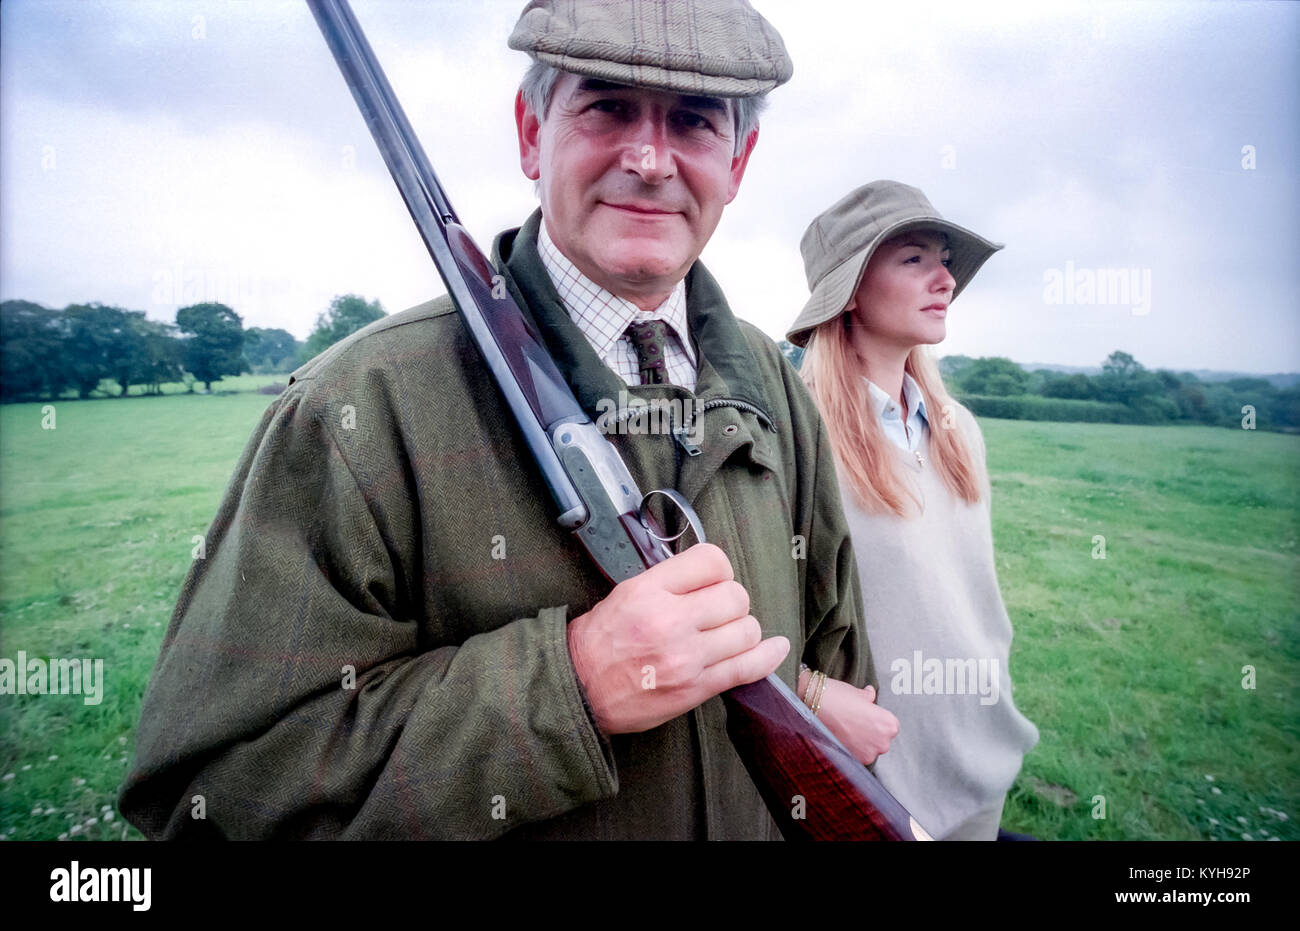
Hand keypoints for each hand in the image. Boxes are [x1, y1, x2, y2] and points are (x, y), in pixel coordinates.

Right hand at [566, 543, 789, 734]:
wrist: (577, 691)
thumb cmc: (597, 642)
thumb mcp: (624, 594)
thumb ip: (667, 582)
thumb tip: (709, 574)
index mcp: (649, 590)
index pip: (712, 561)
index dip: (719, 570)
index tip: (713, 582)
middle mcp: (670, 620)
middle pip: (735, 596)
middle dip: (733, 602)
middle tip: (718, 613)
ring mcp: (686, 657)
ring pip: (747, 630)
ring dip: (744, 630)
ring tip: (730, 634)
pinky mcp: (696, 689)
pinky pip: (747, 667)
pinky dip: (768, 656)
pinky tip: (776, 648)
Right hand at [803, 672, 898, 765]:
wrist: (810, 706)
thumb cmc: (836, 697)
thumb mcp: (858, 693)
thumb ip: (869, 698)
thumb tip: (870, 695)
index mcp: (889, 724)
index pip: (891, 725)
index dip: (877, 719)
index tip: (867, 715)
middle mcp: (883, 743)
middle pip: (882, 739)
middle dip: (871, 732)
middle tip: (856, 722)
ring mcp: (868, 754)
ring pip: (869, 749)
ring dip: (861, 742)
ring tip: (846, 730)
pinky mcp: (852, 761)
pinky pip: (857, 756)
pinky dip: (851, 749)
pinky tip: (841, 736)